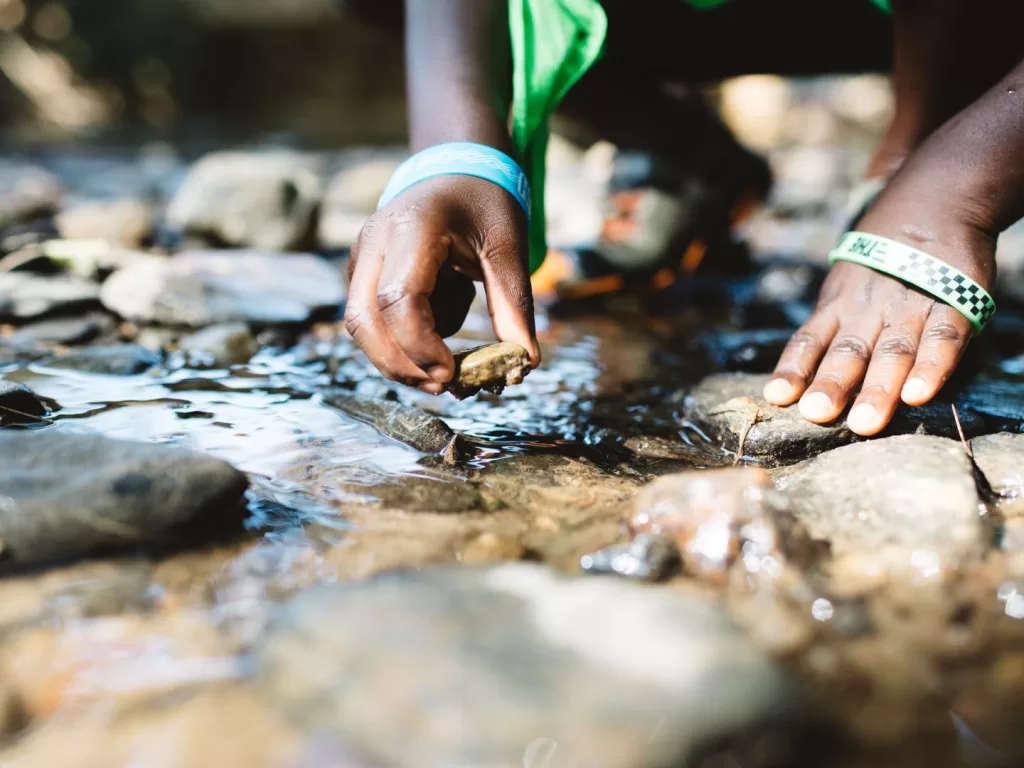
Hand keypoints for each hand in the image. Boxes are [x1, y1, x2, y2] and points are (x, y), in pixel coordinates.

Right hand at [345, 175, 539, 393]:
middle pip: (363, 321)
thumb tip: (525, 363)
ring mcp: (361, 257)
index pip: (397, 299)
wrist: (454, 168)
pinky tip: (440, 325)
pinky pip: (372, 321)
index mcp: (411, 227)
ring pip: (360, 327)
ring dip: (400, 357)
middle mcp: (374, 242)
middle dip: (401, 364)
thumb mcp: (509, 246)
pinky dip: (402, 339)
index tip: (450, 373)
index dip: (418, 345)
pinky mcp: (361, 273)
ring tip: (448, 361)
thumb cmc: (483, 202)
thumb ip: (514, 304)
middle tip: (444, 386)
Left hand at [764, 168, 995, 435]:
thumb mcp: (842, 286)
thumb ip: (827, 330)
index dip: (793, 368)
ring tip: (865, 422)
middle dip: (833, 384)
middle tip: (817, 414)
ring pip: (892, 351)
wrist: (932, 201)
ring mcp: (911, 306)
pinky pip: (943, 338)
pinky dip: (932, 366)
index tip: (776, 396)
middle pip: (848, 351)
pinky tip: (919, 393)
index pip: (808, 340)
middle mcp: (870, 310)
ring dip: (878, 387)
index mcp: (838, 306)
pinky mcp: (954, 302)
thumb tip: (794, 379)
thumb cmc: (878, 260)